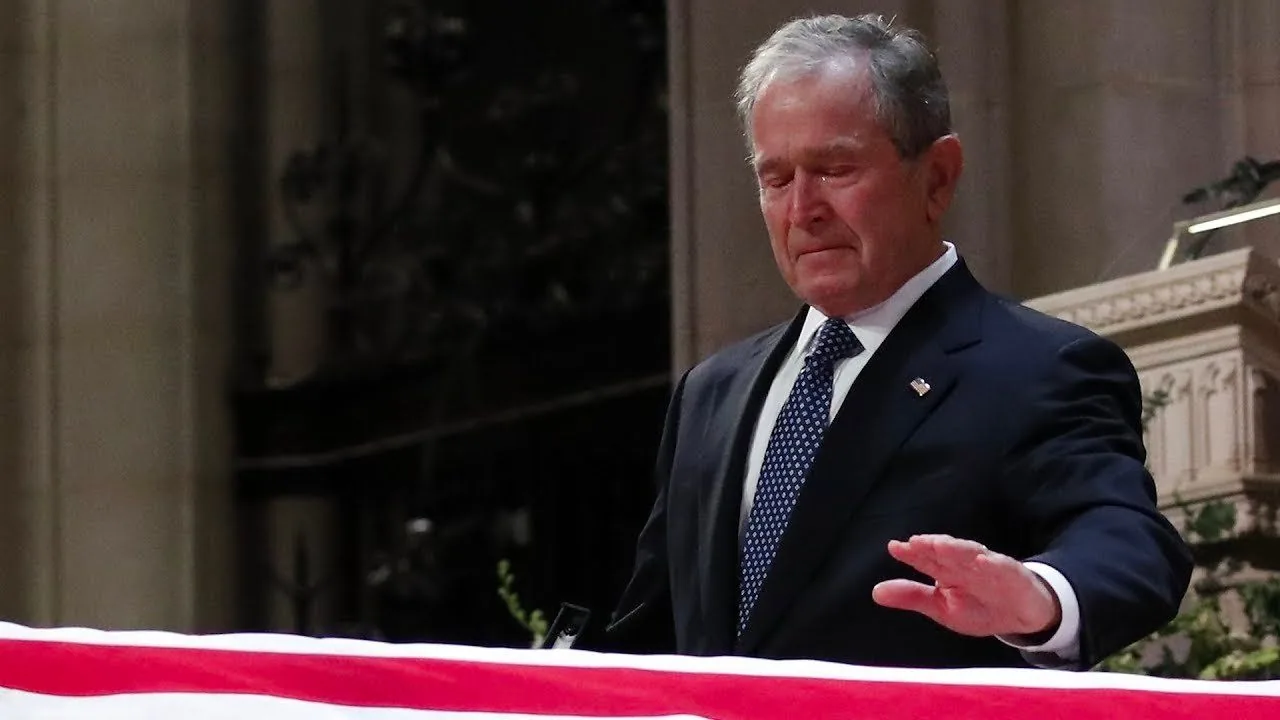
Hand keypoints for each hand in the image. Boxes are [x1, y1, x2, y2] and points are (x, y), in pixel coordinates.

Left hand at [871, 534, 1061, 638]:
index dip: (911, 553)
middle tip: (914, 542)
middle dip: (931, 546)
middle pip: (946, 552)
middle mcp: (965, 564)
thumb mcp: (942, 608)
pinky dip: (992, 564)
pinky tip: (982, 561)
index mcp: (946, 570)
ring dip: (956, 549)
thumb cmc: (979, 607)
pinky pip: (1002, 568)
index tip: (894, 547)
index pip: (926, 559)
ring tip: (939, 546)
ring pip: (971, 554)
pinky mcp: (1012, 573)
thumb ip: (912, 597)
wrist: (1022, 615)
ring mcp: (989, 566)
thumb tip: (876, 592)